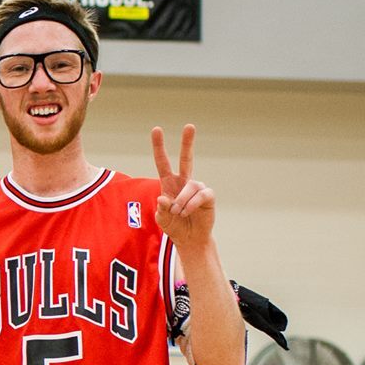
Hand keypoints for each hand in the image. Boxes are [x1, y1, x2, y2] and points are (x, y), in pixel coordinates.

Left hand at [152, 124, 214, 251]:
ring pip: (190, 186)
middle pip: (187, 159)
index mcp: (168, 183)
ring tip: (178, 214)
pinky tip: (187, 213)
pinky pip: (200, 195)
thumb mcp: (162, 219)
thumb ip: (161, 210)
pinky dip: (191, 205)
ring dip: (182, 201)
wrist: (189, 239)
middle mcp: (184, 182)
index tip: (156, 129)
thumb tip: (163, 198)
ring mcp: (197, 188)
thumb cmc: (174, 226)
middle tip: (189, 126)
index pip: (163, 162)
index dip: (159, 147)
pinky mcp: (208, 196)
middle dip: (187, 143)